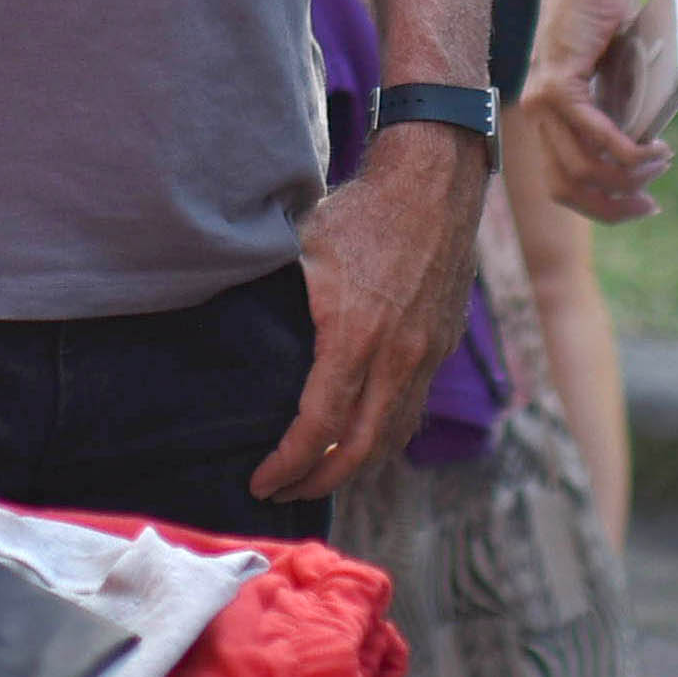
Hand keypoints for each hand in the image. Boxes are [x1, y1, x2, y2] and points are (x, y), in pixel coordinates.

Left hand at [252, 124, 488, 500]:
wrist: (434, 184)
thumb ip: (279, 304)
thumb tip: (238, 336)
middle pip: (359, 449)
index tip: (259, 480)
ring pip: (390, 437)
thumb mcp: (304, 252)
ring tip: (314, 474)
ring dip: (351, 466)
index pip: (316, 424)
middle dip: (316, 480)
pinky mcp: (439, 348)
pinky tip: (356, 442)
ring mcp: (425, 356)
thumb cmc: (361, 211)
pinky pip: (410, 411)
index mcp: (355, 335)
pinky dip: (380, 438)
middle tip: (280, 491)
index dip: (286, 461)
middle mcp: (397, 357)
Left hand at [515, 0, 667, 222]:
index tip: (640, 204)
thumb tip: (640, 160)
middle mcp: (536, 114)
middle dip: (614, 205)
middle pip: (567, 187)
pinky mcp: (558, 84)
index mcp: (547, 118)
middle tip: (651, 200)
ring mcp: (542, 101)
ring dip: (628, 176)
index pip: (562, 184)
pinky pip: (593, 134)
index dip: (601, 205)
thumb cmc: (607, 19)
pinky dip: (626, 149)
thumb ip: (622, 116)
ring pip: (581, 168)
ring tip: (660, 161)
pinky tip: (651, 149)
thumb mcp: (619, 81)